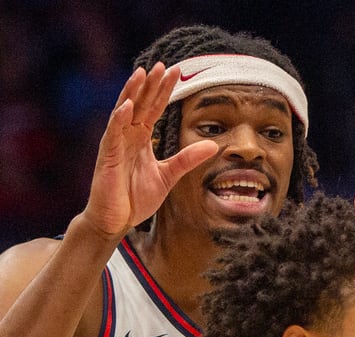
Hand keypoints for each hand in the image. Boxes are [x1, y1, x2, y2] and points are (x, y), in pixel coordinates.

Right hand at [84, 63, 217, 238]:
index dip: (165, 90)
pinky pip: (112, 134)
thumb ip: (188, 159)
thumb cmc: (136, 198)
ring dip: (133, 92)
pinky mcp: (107, 158)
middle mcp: (127, 136)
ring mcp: (115, 145)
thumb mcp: (169, 175)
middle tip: (164, 64)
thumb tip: (214, 145)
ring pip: (123, 112)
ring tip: (143, 73)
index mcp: (140, 138)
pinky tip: (127, 105)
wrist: (116, 220)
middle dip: (152, 84)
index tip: (178, 72)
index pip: (154, 108)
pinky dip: (118, 119)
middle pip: (140, 104)